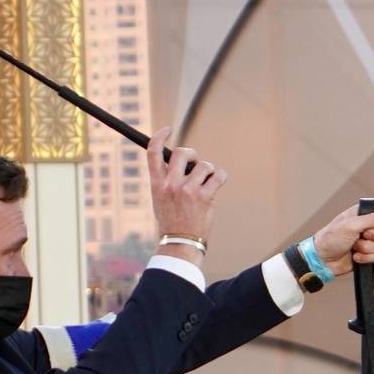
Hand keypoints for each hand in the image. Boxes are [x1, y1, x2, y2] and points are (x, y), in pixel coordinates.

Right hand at [146, 126, 226, 240]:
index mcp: (157, 183)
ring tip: (206, 183)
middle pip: (182, 153)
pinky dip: (220, 176)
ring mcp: (188, 190)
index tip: (167, 130)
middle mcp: (171, 184)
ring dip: (208, 172)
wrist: (180, 242)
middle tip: (196, 163)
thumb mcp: (160, 199)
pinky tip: (218, 181)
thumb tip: (178, 162)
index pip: (153, 152)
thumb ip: (166, 180)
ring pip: (204, 165)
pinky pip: (218, 175)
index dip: (160, 137)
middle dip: (192, 154)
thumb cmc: (172, 221)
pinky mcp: (205, 196)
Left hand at [312, 202, 373, 276]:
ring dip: (368, 248)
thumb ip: (372, 219)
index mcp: (364, 213)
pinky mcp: (369, 253)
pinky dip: (367, 257)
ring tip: (354, 247)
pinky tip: (355, 256)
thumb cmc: (331, 238)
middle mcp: (369, 225)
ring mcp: (370, 240)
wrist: (322, 260)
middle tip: (363, 236)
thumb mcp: (351, 225)